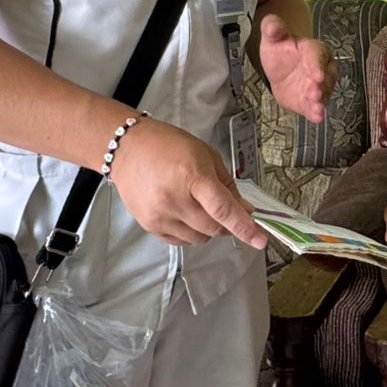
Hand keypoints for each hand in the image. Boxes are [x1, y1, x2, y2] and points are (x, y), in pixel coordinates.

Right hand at [108, 118, 267, 249]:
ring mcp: (159, 216)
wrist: (126, 149)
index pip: (223, 209)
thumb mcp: (206, 155)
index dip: (244, 227)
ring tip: (199, 206)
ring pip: (199, 238)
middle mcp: (174, 200)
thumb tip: (246, 211)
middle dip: (227, 224)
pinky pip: (181, 241)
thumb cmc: (169, 145)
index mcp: (192, 176)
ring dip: (209, 228)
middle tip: (227, 210)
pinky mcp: (149, 226)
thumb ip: (227, 186)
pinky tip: (185, 213)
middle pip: (214, 228)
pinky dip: (191, 232)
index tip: (260, 240)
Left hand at [259, 17, 336, 123]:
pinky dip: (316, 113)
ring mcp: (318, 87)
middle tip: (315, 92)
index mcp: (314, 49)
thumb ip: (273, 28)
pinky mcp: (311, 101)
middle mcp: (322, 68)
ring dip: (319, 101)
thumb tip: (272, 25)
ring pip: (323, 94)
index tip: (317, 75)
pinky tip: (317, 117)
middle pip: (325, 77)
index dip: (317, 65)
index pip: (317, 56)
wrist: (281, 65)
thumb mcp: (273, 37)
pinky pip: (315, 107)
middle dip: (320, 86)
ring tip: (316, 107)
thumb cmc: (281, 49)